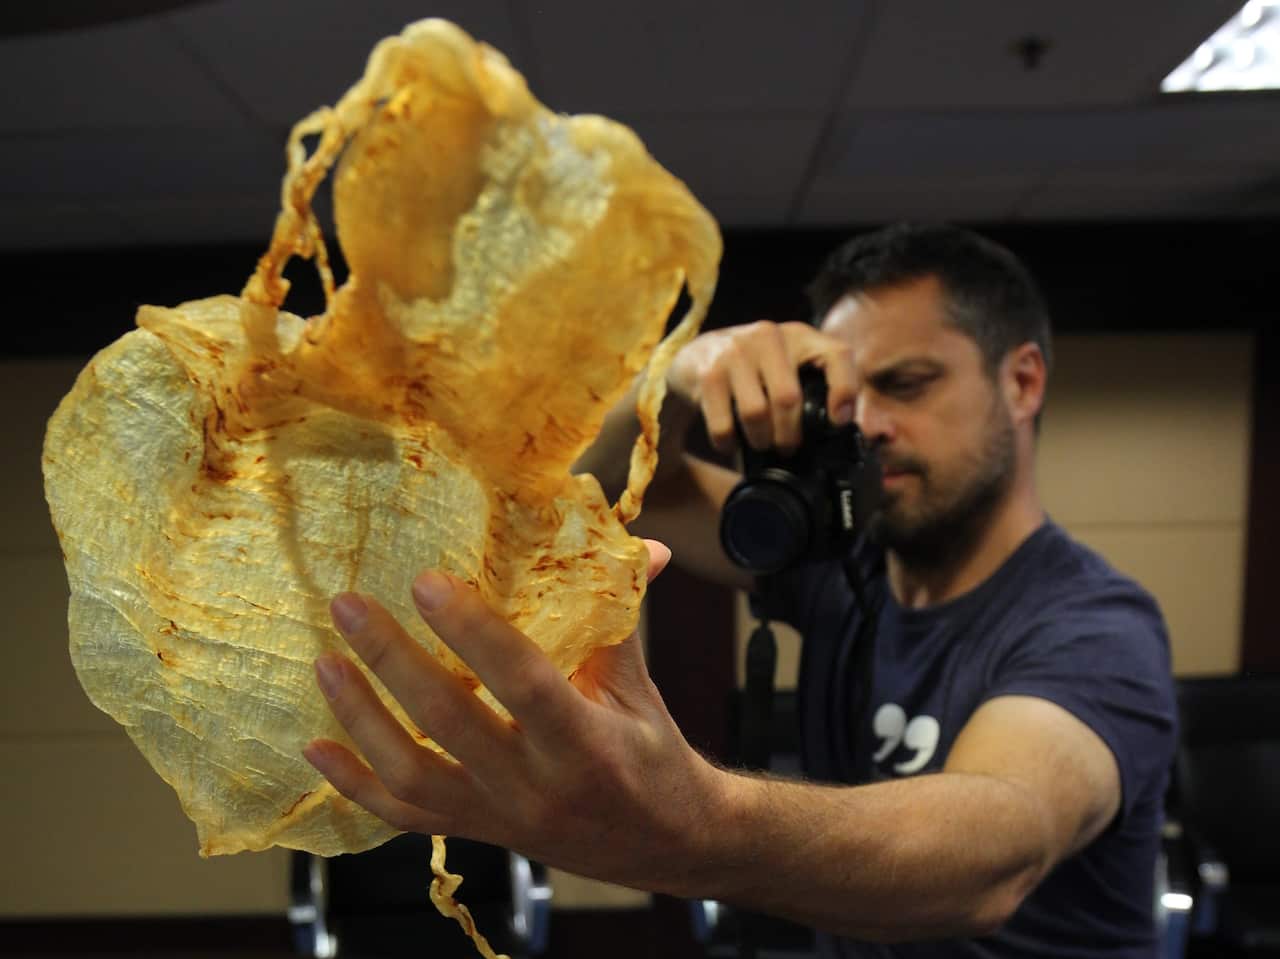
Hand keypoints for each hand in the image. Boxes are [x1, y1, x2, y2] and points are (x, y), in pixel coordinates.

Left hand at [303, 540, 728, 891]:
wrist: (661, 843)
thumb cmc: (649, 752)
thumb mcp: (639, 685)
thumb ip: (620, 613)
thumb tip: (640, 542)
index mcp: (587, 744)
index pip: (522, 683)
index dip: (473, 632)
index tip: (426, 581)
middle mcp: (536, 788)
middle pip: (449, 723)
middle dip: (392, 659)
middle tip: (349, 606)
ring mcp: (498, 818)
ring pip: (412, 775)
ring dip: (361, 717)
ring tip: (325, 661)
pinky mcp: (475, 831)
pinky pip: (402, 815)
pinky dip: (352, 783)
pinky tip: (315, 745)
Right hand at [666, 320, 856, 453]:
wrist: (695, 356)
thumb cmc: (752, 368)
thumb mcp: (785, 364)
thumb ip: (812, 383)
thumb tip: (839, 426)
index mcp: (799, 335)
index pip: (837, 354)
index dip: (844, 390)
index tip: (839, 421)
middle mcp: (768, 336)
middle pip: (789, 398)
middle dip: (790, 435)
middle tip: (788, 448)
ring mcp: (735, 351)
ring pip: (756, 413)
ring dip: (761, 439)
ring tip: (761, 444)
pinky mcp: (708, 372)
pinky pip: (724, 423)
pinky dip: (729, 442)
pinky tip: (730, 442)